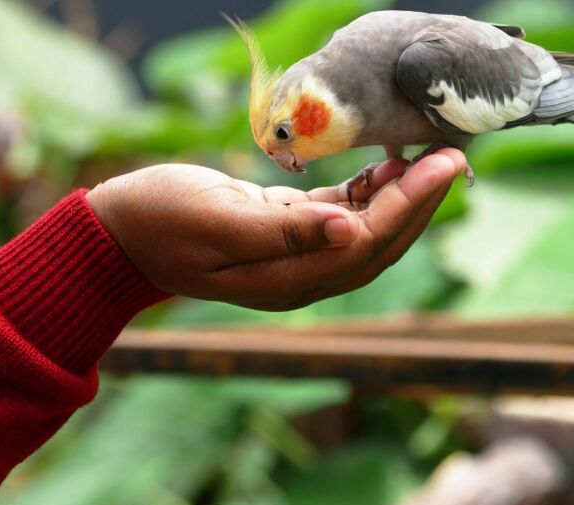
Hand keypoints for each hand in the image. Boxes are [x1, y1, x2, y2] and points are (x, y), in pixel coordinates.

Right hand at [86, 149, 465, 310]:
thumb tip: (351, 230)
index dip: (411, 206)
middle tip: (455, 156)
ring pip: (367, 228)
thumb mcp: (218, 223)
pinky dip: (369, 191)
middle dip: (421, 201)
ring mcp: (295, 255)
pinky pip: (342, 214)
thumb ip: (284, 233)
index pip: (368, 244)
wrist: (119, 232)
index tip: (444, 166)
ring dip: (402, 195)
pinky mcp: (286, 230)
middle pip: (380, 242)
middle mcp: (301, 274)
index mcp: (289, 280)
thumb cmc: (160, 222)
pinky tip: (388, 164)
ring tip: (432, 155)